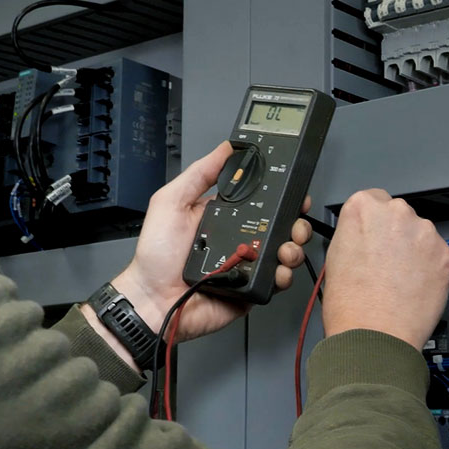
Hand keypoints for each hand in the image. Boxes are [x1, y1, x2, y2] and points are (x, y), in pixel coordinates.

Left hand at [109, 141, 312, 343]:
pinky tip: (278, 270)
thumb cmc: (156, 255)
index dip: (281, 195)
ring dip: (293, 247)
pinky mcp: (251, 289)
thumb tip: (225, 149)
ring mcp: (247, 265)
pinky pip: (276, 281)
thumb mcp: (171, 202)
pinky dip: (283, 275)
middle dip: (296, 222)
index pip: (261, 201)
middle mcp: (239, 239)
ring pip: (285, 252)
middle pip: (281, 226)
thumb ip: (199, 174)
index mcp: (224, 216)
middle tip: (295, 224)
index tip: (294, 190)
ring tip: (286, 249)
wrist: (153, 300)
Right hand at [322, 189, 448, 349]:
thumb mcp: (335, 256)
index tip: (373, 238)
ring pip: (420, 235)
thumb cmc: (350, 305)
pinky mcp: (444, 254)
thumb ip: (354, 235)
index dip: (373, 224)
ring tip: (398, 281)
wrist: (374, 335)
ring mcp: (423, 232)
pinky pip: (437, 255)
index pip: (372, 199)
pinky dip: (429, 269)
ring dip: (413, 252)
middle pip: (399, 215)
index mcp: (362, 207)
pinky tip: (413, 287)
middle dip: (395, 236)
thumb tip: (365, 237)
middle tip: (384, 264)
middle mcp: (396, 212)